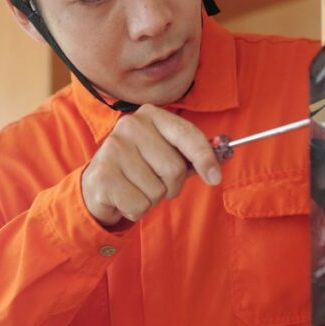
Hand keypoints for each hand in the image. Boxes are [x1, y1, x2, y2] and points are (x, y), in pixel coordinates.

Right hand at [81, 104, 221, 227]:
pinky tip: (124, 198)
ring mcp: (113, 149)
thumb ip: (193, 155)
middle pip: (174, 168)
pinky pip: (140, 205)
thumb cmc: (140, 168)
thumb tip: (226, 155)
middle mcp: (129, 125)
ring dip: (152, 199)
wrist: (98, 185)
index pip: (186, 134)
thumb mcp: (166, 154)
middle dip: (171, 186)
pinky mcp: (103, 175)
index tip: (215, 178)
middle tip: (154, 183)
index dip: (205, 158)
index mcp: (150, 115)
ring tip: (136, 188)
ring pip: (157, 190)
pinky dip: (137, 210)